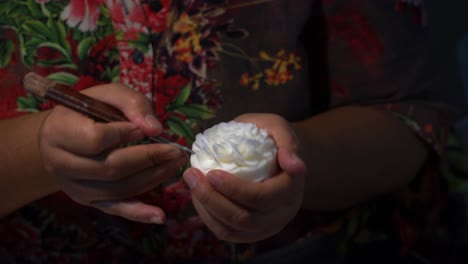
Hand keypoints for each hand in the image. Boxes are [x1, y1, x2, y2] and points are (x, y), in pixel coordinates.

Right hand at [39, 83, 187, 223]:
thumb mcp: (107, 95)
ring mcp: (74, 187)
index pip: (95, 139)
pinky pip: (115, 209)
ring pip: (118, 189)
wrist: (60, 137)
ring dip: (153, 178)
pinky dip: (138, 213)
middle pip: (111, 168)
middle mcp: (61, 164)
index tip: (146, 130)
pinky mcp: (88, 201)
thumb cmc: (87, 110)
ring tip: (175, 165)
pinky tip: (159, 215)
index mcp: (60, 132)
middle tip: (176, 151)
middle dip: (150, 159)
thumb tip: (155, 129)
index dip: (124, 134)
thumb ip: (130, 103)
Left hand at [183, 113, 305, 241]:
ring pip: (233, 229)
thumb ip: (288, 142)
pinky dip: (208, 217)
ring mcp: (266, 227)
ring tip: (191, 184)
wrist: (277, 157)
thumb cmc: (273, 139)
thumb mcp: (280, 129)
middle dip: (212, 199)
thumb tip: (295, 166)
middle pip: (244, 218)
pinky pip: (227, 233)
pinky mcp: (251, 232)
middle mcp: (282, 214)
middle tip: (191, 175)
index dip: (234, 189)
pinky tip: (198, 197)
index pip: (262, 198)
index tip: (211, 173)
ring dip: (206, 208)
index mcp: (291, 190)